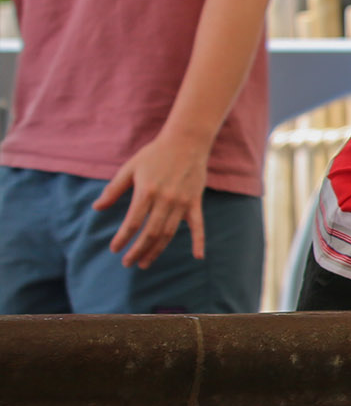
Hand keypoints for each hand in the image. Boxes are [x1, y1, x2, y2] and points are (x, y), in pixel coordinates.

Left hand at [93, 131, 212, 268]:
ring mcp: (182, 203)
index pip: (132, 222)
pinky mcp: (195, 202)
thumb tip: (97, 208)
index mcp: (146, 191)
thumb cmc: (154, 154)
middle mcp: (165, 200)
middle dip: (138, 250)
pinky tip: (198, 256)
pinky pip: (198, 226)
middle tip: (128, 263)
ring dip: (157, 250)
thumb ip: (113, 189)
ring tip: (145, 263)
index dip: (122, 238)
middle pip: (151, 233)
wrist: (186, 142)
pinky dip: (199, 241)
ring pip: (169, 233)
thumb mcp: (130, 168)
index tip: (115, 249)